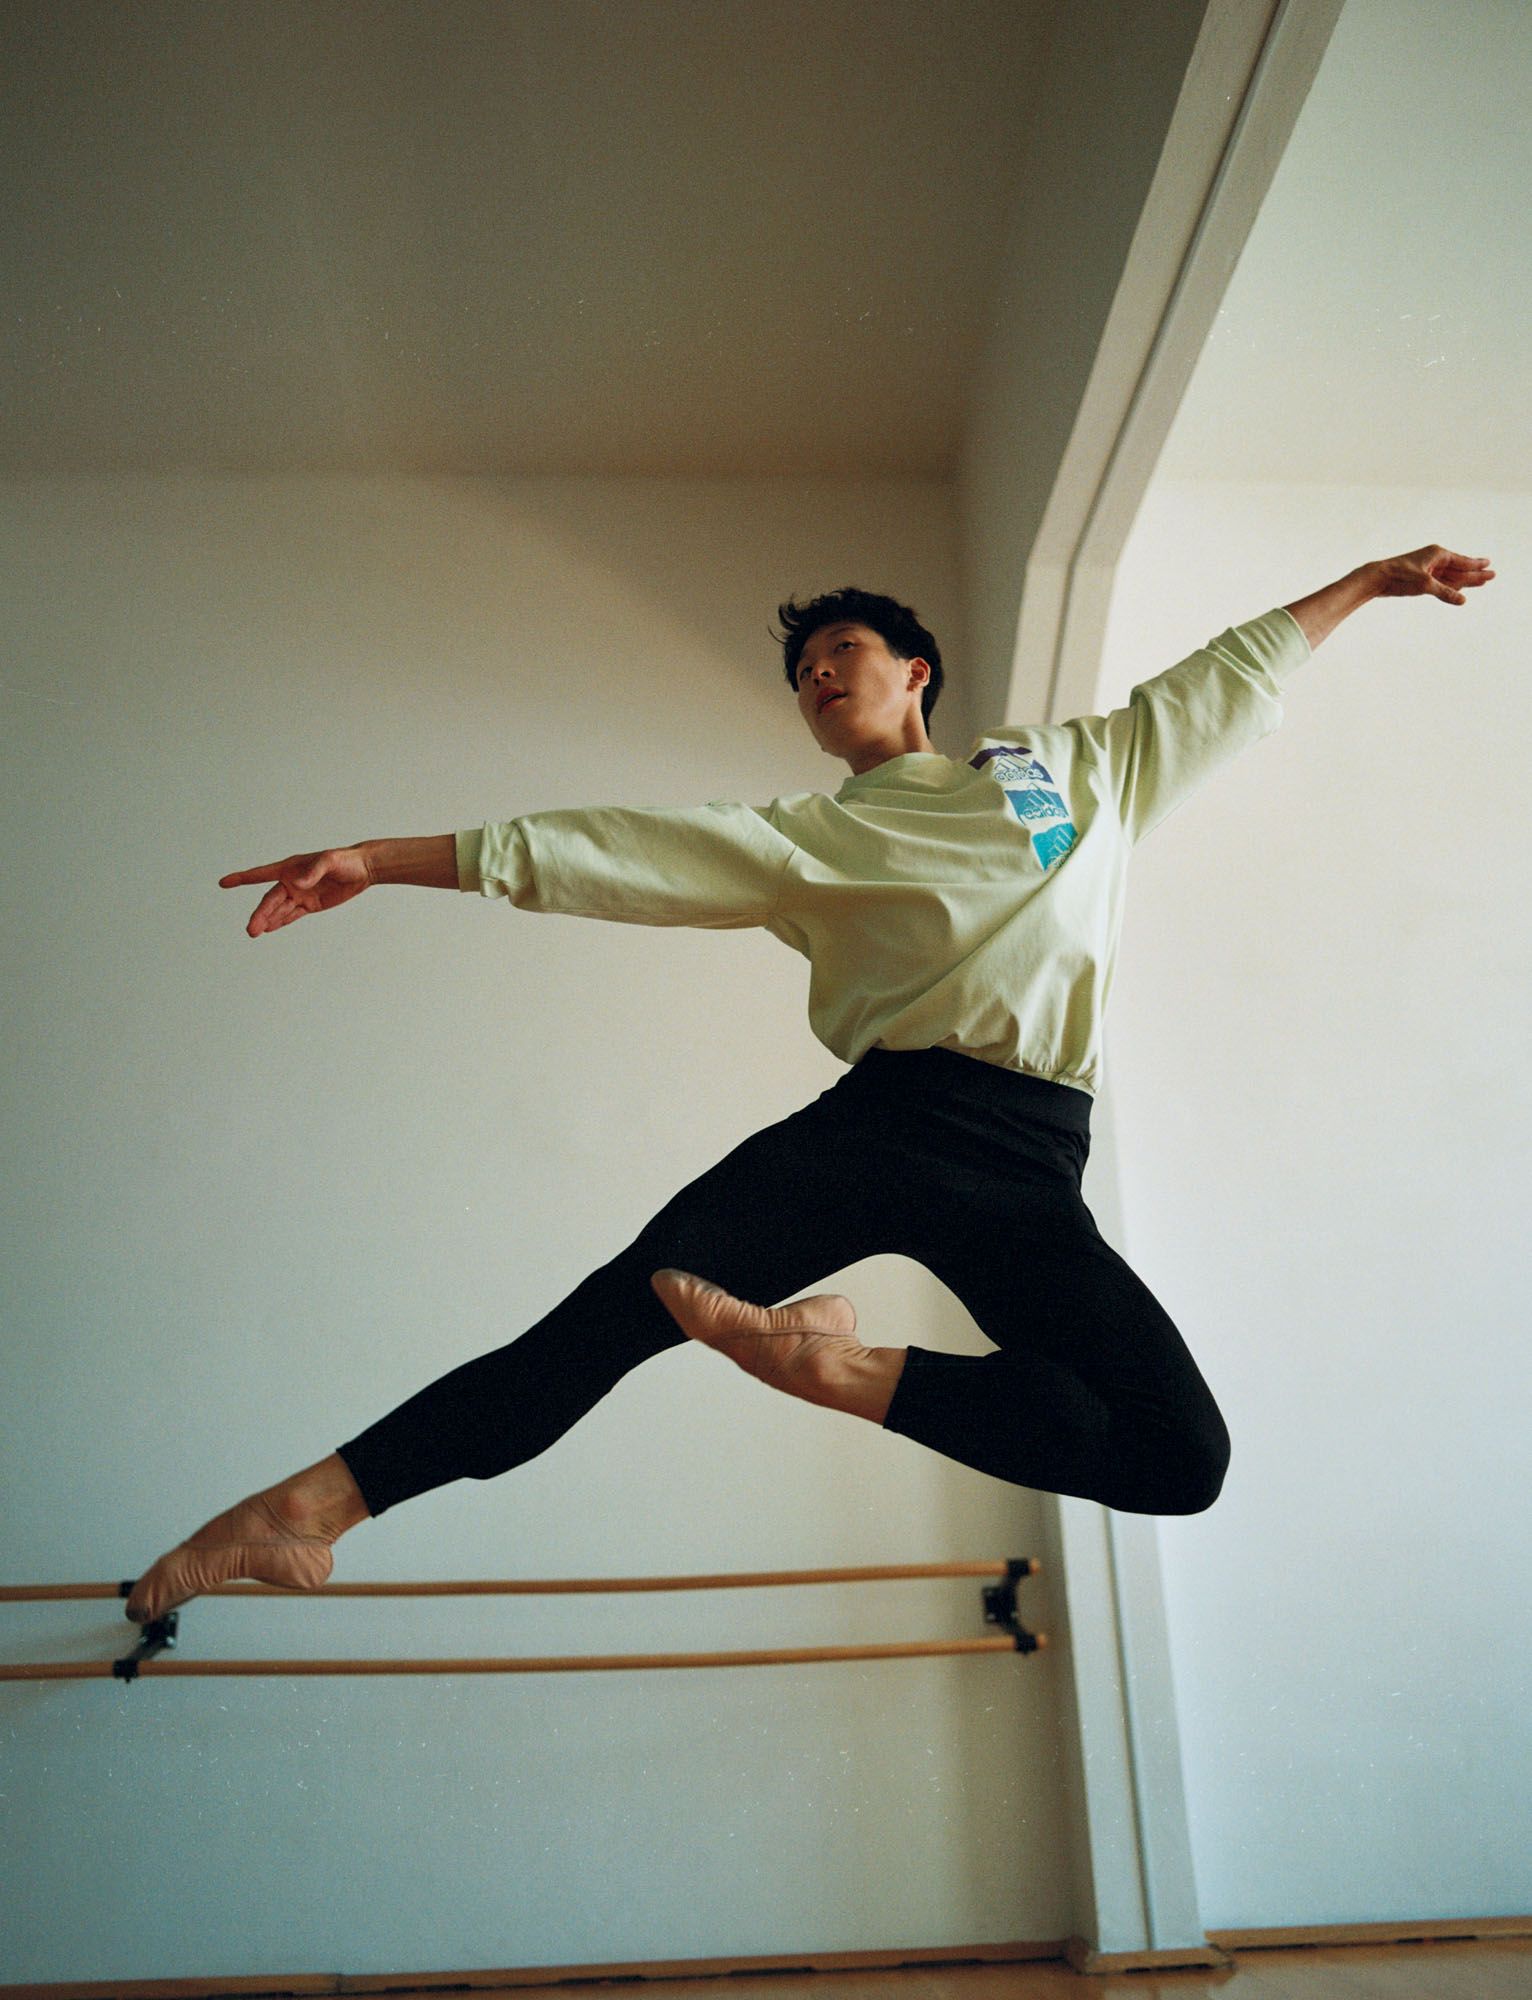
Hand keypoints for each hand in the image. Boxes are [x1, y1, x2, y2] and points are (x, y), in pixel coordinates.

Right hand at [219, 846, 373, 937]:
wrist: (362, 869)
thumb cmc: (345, 860)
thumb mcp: (330, 861)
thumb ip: (314, 871)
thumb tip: (299, 883)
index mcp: (290, 868)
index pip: (261, 874)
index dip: (241, 878)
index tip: (223, 883)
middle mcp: (291, 882)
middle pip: (270, 900)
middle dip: (260, 914)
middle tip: (251, 930)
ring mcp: (300, 894)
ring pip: (279, 910)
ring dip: (267, 920)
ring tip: (255, 932)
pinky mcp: (310, 905)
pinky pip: (292, 915)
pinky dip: (280, 922)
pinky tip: (269, 929)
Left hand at [1372, 545, 1494, 605]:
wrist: (1378, 578)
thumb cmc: (1400, 576)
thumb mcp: (1425, 585)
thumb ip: (1445, 592)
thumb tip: (1462, 600)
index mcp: (1438, 554)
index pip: (1462, 560)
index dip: (1476, 565)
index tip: (1489, 565)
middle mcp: (1435, 560)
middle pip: (1459, 568)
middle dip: (1475, 573)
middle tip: (1492, 576)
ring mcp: (1429, 569)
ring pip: (1452, 576)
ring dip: (1466, 580)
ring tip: (1481, 582)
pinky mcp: (1422, 579)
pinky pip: (1442, 582)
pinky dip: (1452, 586)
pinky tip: (1461, 589)